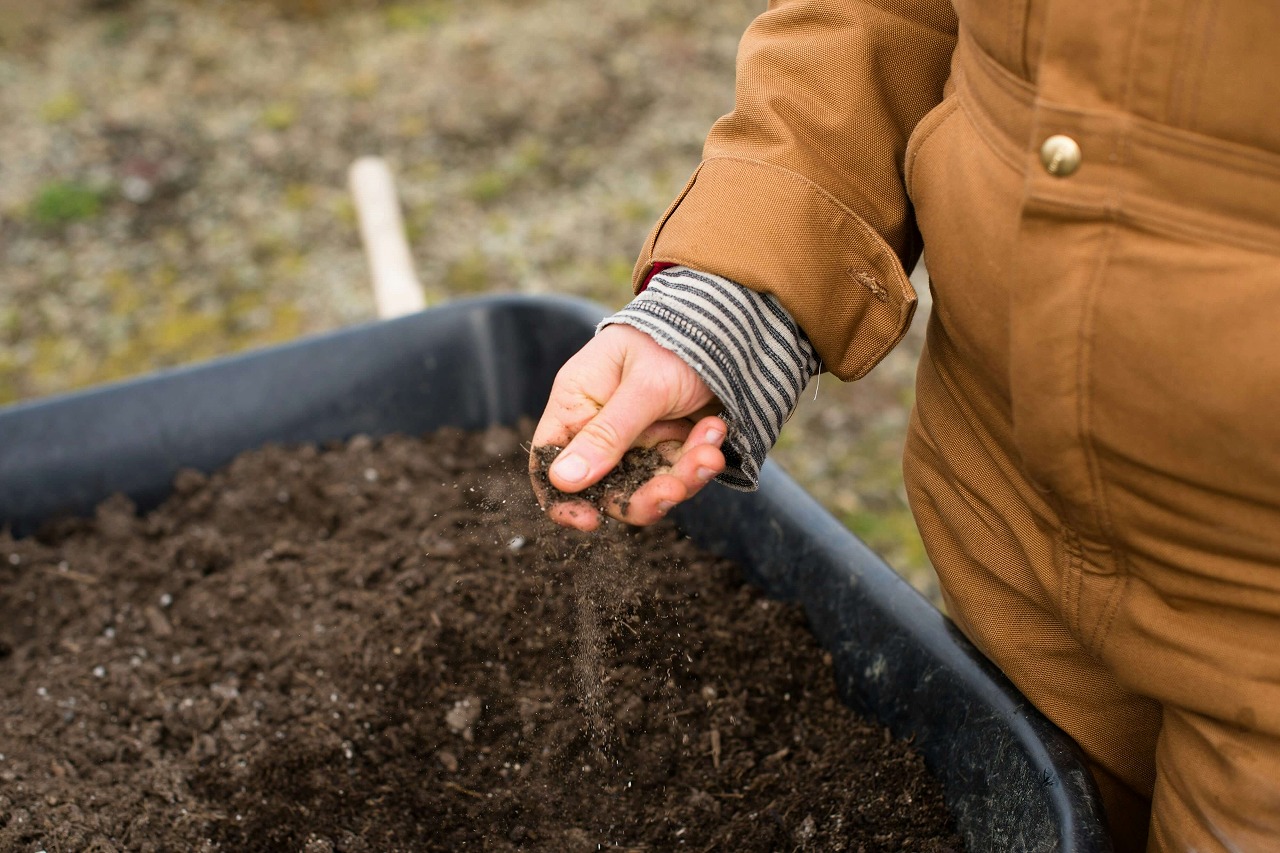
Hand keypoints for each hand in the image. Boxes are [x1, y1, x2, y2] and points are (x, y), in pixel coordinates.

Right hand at [530, 324, 726, 530]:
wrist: (727, 323)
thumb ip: (607, 434)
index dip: (562, 498)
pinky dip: (701, 458)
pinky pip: (679, 471)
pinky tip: (715, 430)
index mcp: (577, 402)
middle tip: (675, 488)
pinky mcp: (670, 442)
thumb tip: (562, 481)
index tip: (590, 522)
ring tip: (710, 452)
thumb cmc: (672, 340)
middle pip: (607, 485)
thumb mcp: (643, 387)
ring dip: (683, 475)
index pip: (550, 460)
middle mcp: (602, 425)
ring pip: (649, 484)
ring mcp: (638, 437)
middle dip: (645, 494)